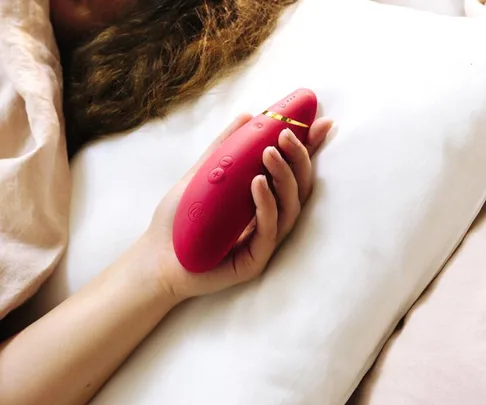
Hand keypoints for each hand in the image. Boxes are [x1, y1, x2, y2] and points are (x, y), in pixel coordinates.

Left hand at [142, 113, 332, 301]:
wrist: (156, 257)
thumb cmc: (178, 219)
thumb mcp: (202, 175)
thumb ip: (224, 148)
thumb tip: (248, 116)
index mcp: (261, 200)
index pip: (291, 171)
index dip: (310, 148)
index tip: (322, 122)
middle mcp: (269, 219)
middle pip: (299, 188)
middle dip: (299, 158)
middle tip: (286, 134)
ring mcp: (264, 241)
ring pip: (290, 207)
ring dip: (284, 176)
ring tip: (270, 152)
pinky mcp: (255, 260)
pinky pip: (269, 230)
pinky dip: (267, 204)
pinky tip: (258, 183)